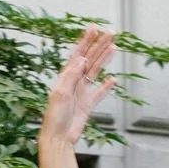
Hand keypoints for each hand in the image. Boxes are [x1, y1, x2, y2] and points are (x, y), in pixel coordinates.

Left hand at [38, 26, 114, 148]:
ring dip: (104, 59)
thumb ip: (71, 77)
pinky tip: (113, 79)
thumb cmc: (55, 118)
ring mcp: (81, 93)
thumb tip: (82, 60)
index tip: (94, 28)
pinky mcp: (87, 105)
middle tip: (110, 32)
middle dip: (99, 45)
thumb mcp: (61, 94)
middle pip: (90, 59)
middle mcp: (74, 82)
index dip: (86, 40)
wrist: (58, 139)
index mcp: (65, 77)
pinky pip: (99, 93)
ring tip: (113, 47)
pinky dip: (106, 86)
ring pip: (96, 71)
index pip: (78, 54)